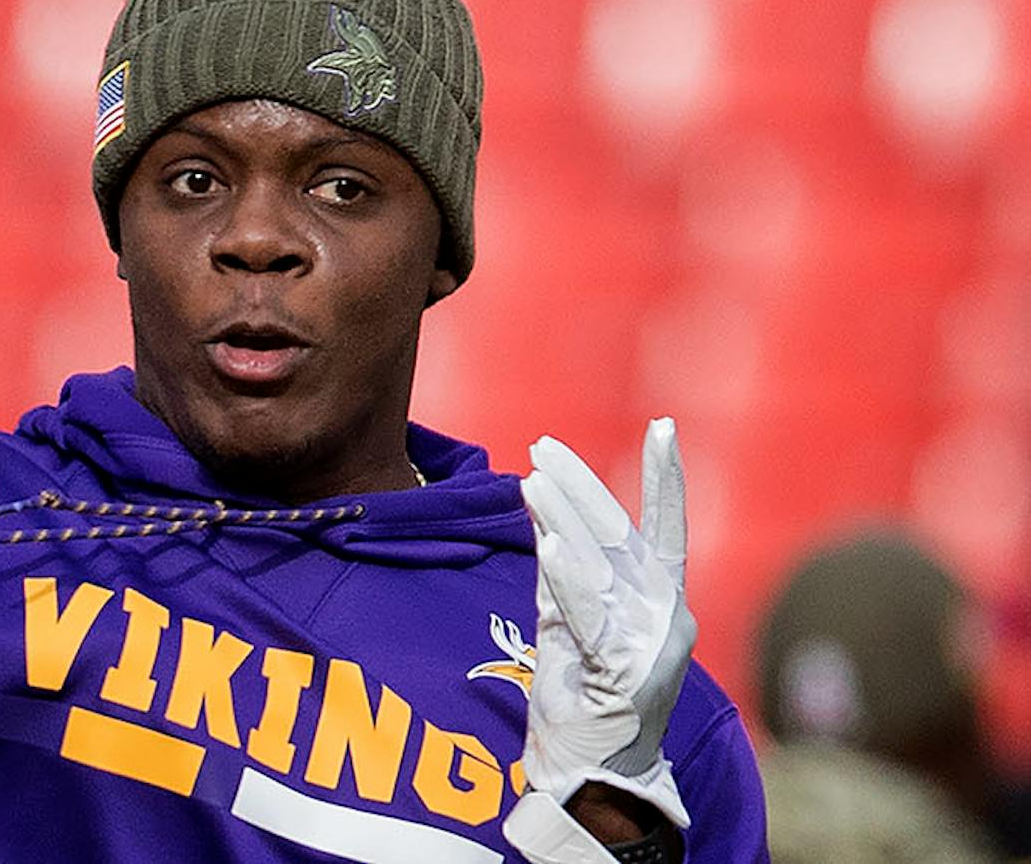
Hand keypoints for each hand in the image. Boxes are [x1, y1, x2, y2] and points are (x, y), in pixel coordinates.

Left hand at [507, 418, 694, 849]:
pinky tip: (547, 542)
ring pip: (601, 566)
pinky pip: (588, 615)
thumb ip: (566, 573)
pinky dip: (567, 577)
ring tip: (532, 478)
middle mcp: (665, 615)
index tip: (664, 424)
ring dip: (563, 518)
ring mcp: (650, 645)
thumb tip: (546, 518)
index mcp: (660, 599)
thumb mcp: (571, 620)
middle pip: (621, 533)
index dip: (664, 475)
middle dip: (582, 486)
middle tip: (542, 446)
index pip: (665, 525)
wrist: (589, 773)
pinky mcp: (624, 673)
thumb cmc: (582, 695)